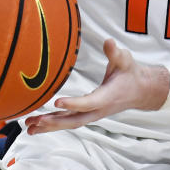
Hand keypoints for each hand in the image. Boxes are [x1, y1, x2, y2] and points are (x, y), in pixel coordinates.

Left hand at [23, 39, 168, 134]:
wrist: (141, 90)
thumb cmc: (131, 73)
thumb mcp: (125, 60)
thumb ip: (115, 52)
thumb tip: (109, 42)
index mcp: (106, 98)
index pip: (88, 103)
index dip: (73, 103)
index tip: (56, 101)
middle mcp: (98, 110)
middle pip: (74, 120)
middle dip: (54, 121)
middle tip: (36, 121)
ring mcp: (92, 114)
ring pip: (69, 123)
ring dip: (49, 125)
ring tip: (29, 127)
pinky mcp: (88, 114)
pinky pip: (68, 121)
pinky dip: (53, 123)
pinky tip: (37, 124)